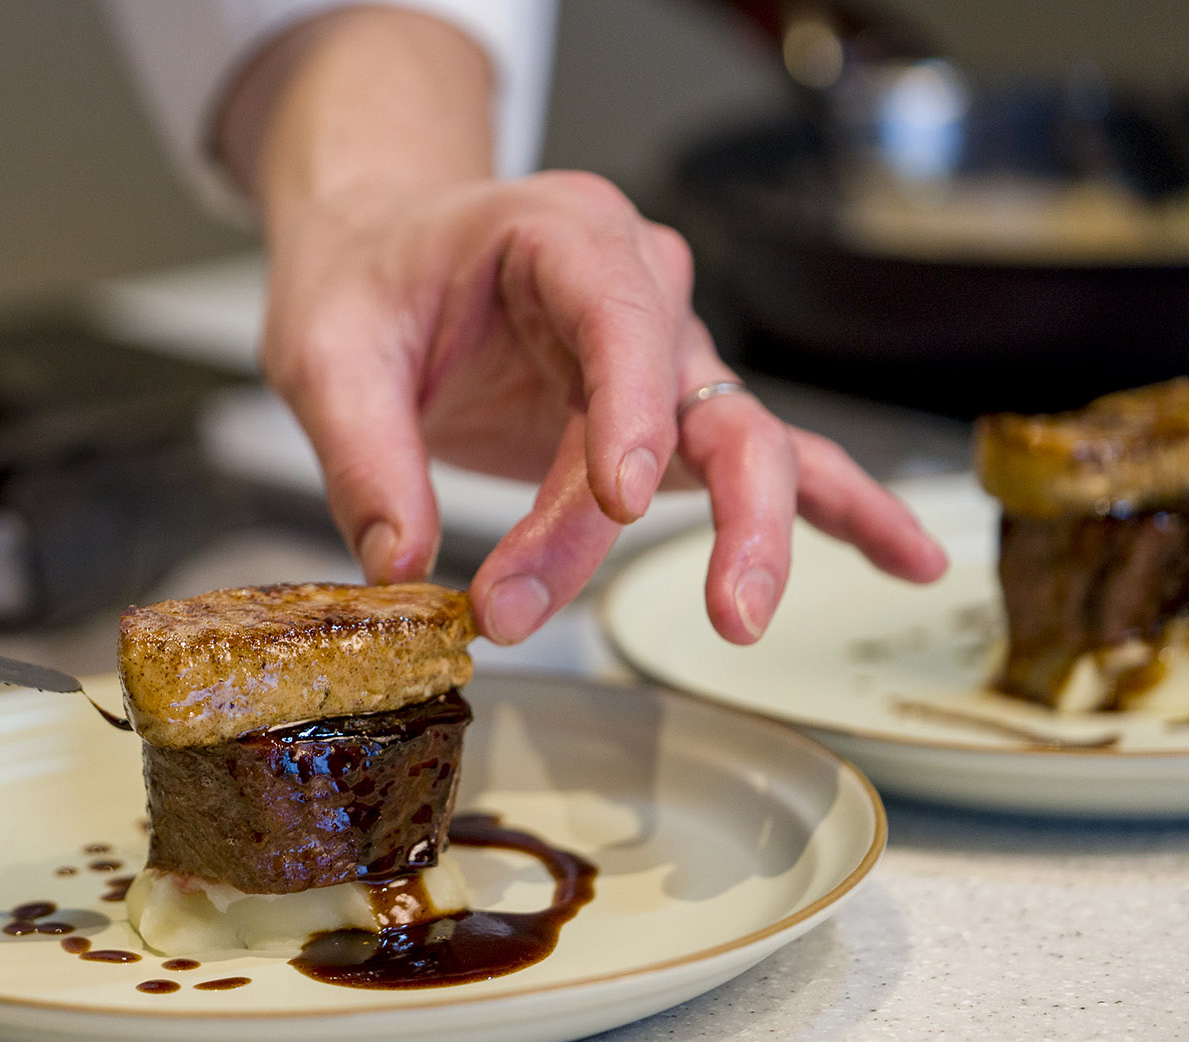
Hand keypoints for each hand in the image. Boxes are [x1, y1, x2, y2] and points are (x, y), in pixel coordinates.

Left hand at [223, 7, 945, 643]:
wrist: (380, 254)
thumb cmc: (364, 280)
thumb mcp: (326, 351)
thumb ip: (361, 453)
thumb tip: (400, 565)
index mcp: (561, 234)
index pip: (618, 312)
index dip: (628, 405)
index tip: (616, 496)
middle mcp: (638, 285)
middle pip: (697, 398)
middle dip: (699, 509)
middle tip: (682, 609)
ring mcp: (665, 353)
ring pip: (735, 443)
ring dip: (745, 536)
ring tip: (743, 617)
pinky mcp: (666, 418)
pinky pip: (765, 459)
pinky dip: (837, 507)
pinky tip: (906, 559)